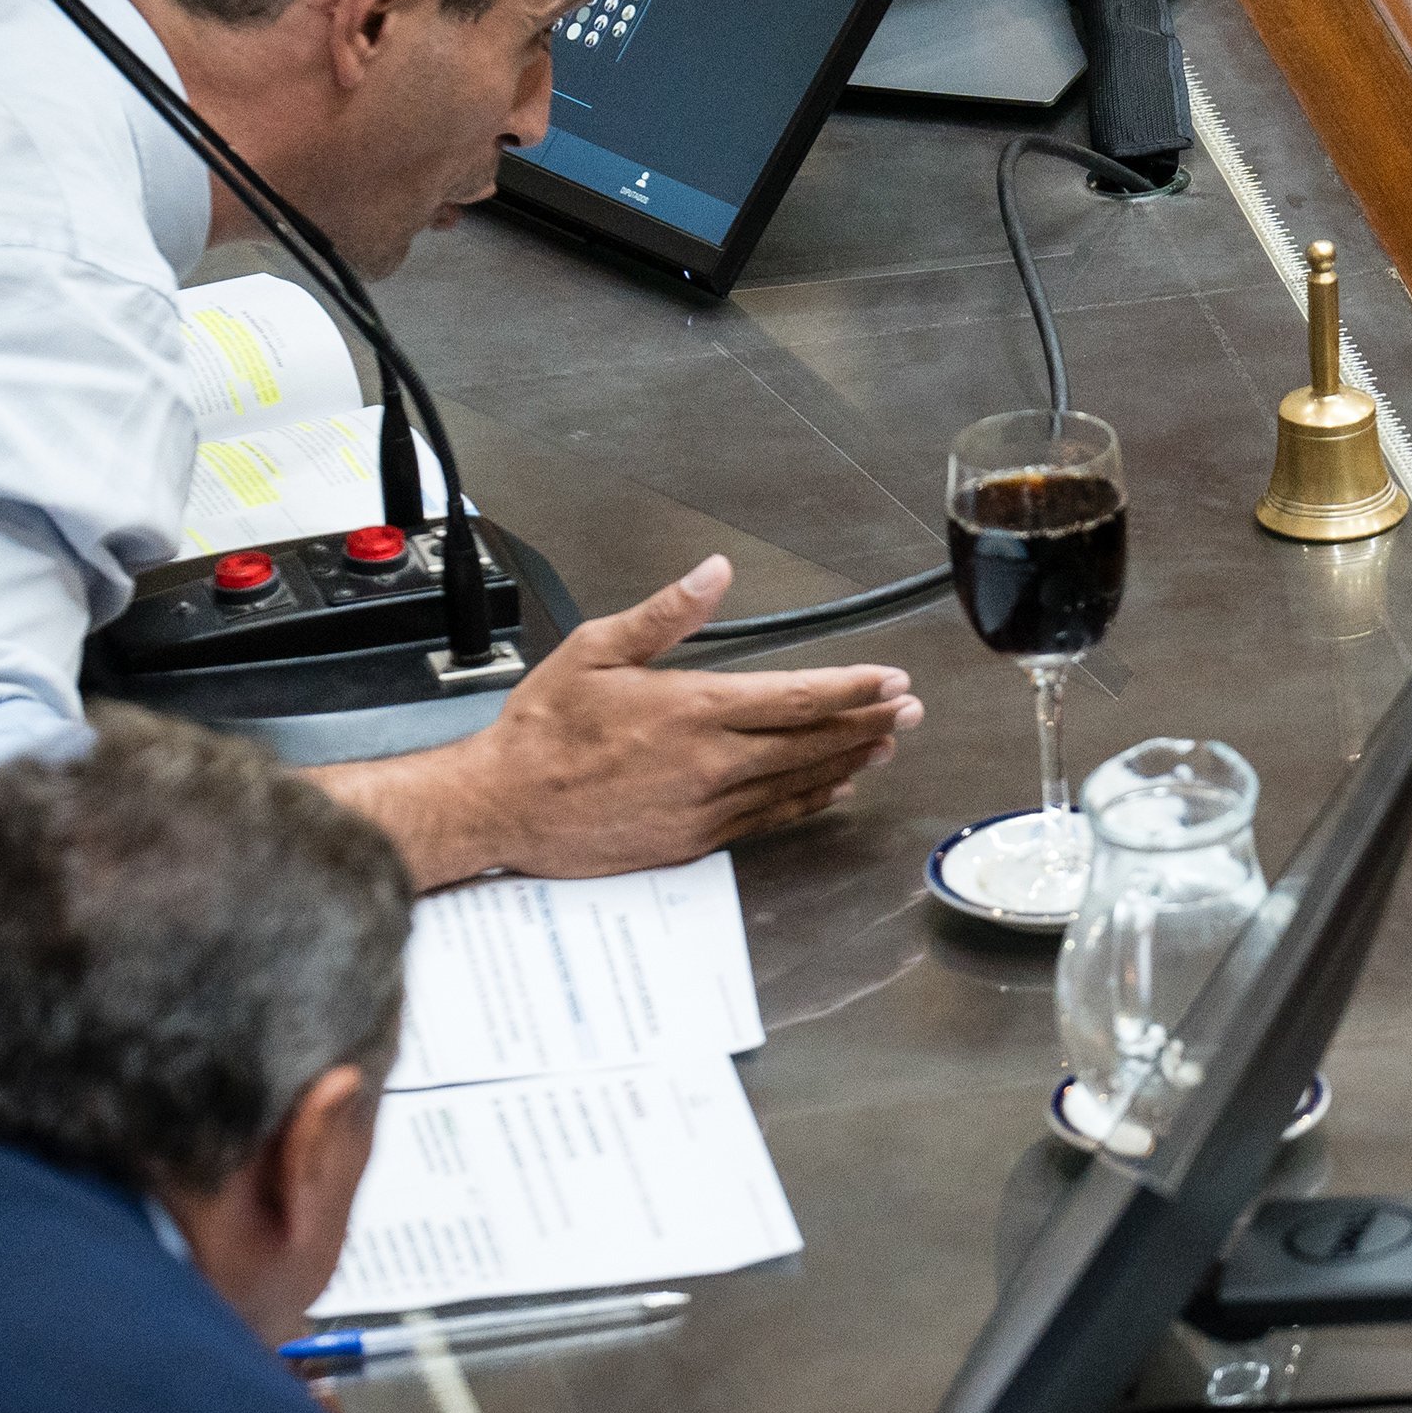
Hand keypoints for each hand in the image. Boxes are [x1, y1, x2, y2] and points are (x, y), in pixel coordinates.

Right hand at [319, 556, 919, 887]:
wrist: (502, 808)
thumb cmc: (541, 732)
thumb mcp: (595, 650)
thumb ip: (664, 613)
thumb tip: (712, 573)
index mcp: (691, 709)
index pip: (796, 696)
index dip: (852, 687)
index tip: (890, 678)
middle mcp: (710, 762)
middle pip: (810, 740)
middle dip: (867, 720)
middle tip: (909, 708)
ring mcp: (706, 806)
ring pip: (797, 781)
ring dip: (847, 758)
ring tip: (885, 741)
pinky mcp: (695, 839)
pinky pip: (768, 817)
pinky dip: (808, 800)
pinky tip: (832, 787)